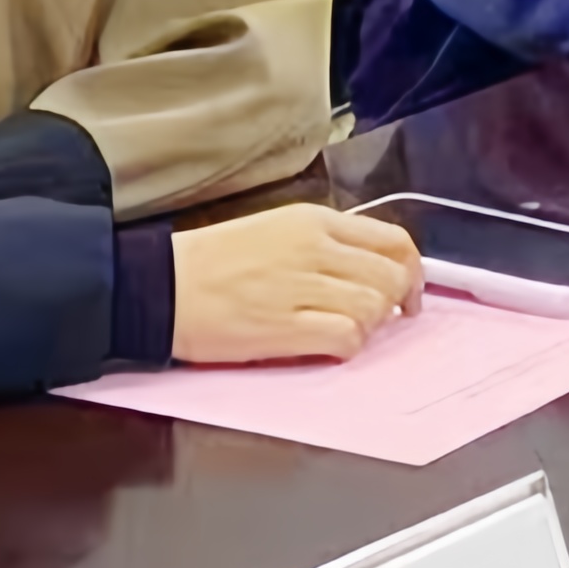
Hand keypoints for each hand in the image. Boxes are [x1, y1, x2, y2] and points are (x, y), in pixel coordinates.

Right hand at [170, 205, 421, 365]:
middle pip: (392, 277)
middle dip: (396, 302)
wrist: (157, 287)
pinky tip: (327, 346)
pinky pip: (347, 338)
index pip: (394, 240)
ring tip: (341, 330)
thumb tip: (371, 269)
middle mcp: (315, 249)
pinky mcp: (285, 328)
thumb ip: (326, 244)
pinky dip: (347, 346)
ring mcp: (301, 287)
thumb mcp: (275, 230)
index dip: (411, 270)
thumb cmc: (211, 262)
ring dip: (368, 326)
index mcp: (314, 221)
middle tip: (379, 318)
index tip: (407, 291)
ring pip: (374, 309)